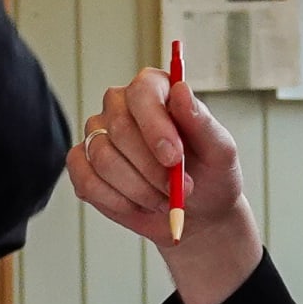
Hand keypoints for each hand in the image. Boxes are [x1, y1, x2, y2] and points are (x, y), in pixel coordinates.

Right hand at [67, 69, 263, 303]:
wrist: (196, 213)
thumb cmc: (210, 176)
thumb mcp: (220, 151)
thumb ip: (201, 122)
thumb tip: (180, 90)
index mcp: (156, 90)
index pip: (143, 92)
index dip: (155, 126)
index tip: (173, 158)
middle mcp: (121, 105)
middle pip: (120, 128)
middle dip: (151, 168)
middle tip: (176, 190)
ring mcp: (97, 133)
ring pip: (103, 158)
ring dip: (139, 189)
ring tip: (163, 199)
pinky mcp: (82, 163)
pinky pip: (86, 180)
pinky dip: (116, 201)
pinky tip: (138, 205)